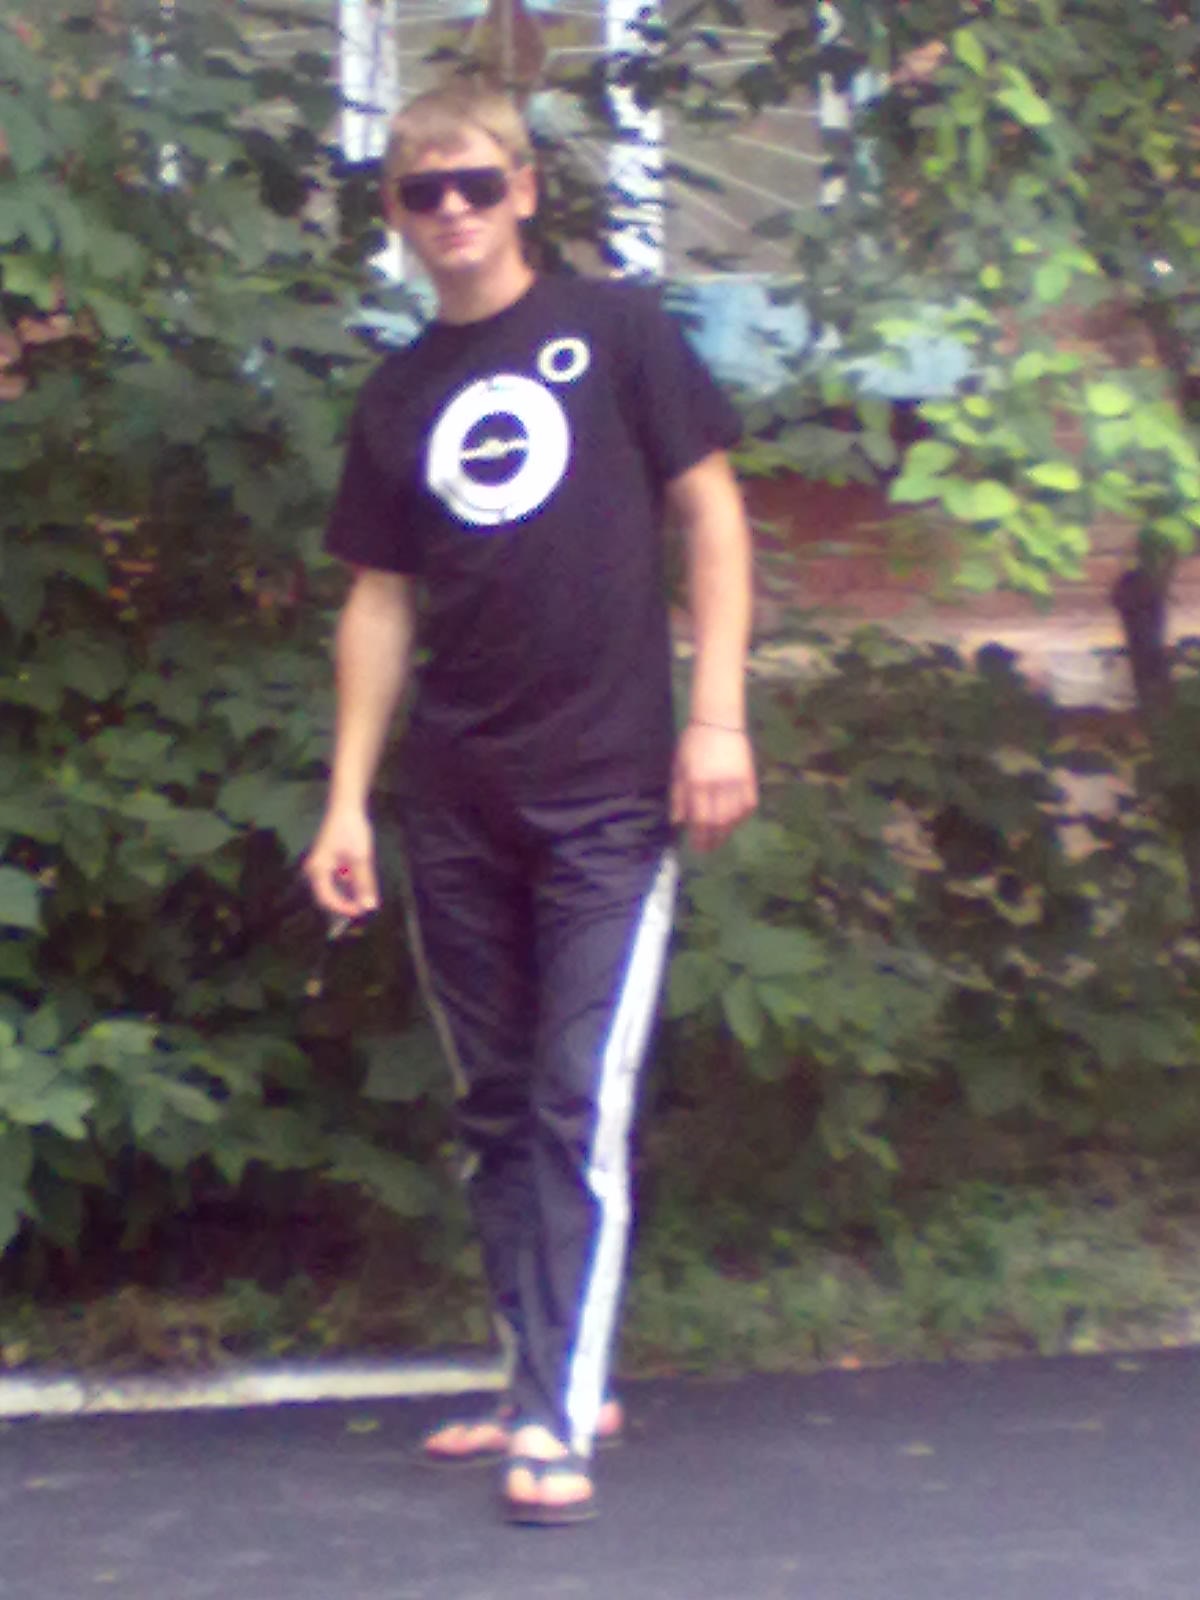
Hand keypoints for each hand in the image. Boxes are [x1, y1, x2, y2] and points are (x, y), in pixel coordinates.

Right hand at [304, 806, 379, 919]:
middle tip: (364, 906)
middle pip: (328, 896)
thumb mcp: (361, 858)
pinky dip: (349, 883)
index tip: (361, 911)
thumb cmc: (351, 830)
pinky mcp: (328, 862)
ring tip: (365, 894)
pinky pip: (337, 879)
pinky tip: (361, 881)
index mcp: (318, 870)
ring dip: (349, 894)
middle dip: (346, 903)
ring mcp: (321, 866)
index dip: (343, 908)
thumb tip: (369, 907)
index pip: (327, 899)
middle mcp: (315, 870)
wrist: (346, 807)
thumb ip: (364, 883)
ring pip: (334, 888)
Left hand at [671, 722, 757, 852]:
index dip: (698, 837)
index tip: (696, 847)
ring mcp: (736, 781)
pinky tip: (735, 822)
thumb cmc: (693, 744)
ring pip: (735, 816)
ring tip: (720, 838)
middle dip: (712, 839)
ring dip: (727, 831)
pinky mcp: (749, 777)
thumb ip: (678, 796)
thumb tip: (678, 823)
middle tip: (708, 848)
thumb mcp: (679, 768)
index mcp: (697, 782)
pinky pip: (748, 804)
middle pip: (718, 822)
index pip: (699, 818)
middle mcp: (717, 785)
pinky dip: (742, 817)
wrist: (718, 721)